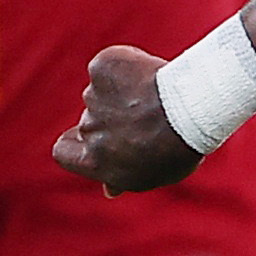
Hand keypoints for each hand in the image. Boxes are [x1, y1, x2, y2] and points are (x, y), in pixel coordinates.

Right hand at [52, 45, 196, 194]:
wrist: (192, 109)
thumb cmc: (179, 146)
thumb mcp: (151, 174)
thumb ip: (122, 178)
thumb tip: (109, 190)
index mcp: (95, 161)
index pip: (63, 152)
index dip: (75, 144)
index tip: (94, 140)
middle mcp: (89, 130)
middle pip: (90, 120)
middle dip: (112, 117)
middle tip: (146, 117)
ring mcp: (93, 96)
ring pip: (102, 92)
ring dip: (125, 92)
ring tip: (158, 99)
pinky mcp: (103, 68)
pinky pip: (110, 65)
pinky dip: (128, 66)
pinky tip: (152, 76)